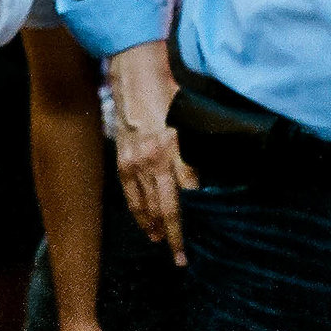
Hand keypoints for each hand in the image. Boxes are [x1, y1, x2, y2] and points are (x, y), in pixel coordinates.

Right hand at [108, 41, 194, 265]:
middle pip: (166, 207)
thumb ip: (198, 147)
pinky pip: (129, 193)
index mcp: (175, 147)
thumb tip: (208, 174)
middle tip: (181, 259)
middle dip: (175, 236)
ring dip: (155, 227)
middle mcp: (154, 158)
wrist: (133, 71)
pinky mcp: (121, 158)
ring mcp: (134, 160)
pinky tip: (145, 224)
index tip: (206, 234)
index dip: (197, 217)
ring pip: (145, 204)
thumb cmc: (168, 88)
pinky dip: (137, 211)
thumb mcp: (192, 116)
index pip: (189, 194)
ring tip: (163, 244)